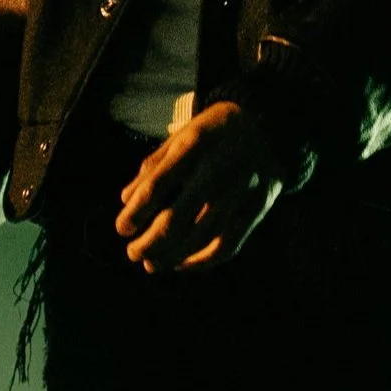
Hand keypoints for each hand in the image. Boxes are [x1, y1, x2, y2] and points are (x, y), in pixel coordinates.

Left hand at [115, 101, 283, 273]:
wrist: (269, 126)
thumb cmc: (213, 133)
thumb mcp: (181, 136)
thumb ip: (153, 166)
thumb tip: (126, 200)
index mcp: (195, 142)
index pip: (157, 185)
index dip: (136, 212)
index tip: (122, 229)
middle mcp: (220, 166)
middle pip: (177, 219)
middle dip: (149, 243)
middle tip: (132, 253)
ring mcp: (243, 189)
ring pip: (201, 237)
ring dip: (171, 256)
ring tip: (151, 264)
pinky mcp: (259, 207)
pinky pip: (228, 245)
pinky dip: (202, 261)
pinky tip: (181, 264)